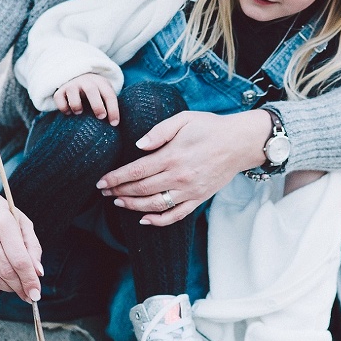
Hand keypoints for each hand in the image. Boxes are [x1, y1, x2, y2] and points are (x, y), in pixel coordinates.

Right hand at [0, 144, 42, 300]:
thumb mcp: (20, 220)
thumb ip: (32, 246)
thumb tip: (38, 272)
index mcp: (2, 224)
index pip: (19, 260)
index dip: (30, 280)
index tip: (37, 293)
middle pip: (6, 272)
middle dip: (21, 288)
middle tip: (30, 296)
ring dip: (8, 288)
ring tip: (17, 288)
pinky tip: (2, 282)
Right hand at [53, 73, 119, 124]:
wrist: (79, 77)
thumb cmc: (97, 93)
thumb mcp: (105, 94)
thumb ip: (109, 105)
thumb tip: (114, 125)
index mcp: (101, 83)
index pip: (109, 95)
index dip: (113, 110)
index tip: (114, 124)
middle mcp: (86, 82)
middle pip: (91, 90)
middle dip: (97, 104)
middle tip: (101, 116)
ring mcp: (72, 85)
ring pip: (72, 91)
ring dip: (76, 104)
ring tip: (79, 112)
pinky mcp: (60, 91)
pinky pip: (59, 98)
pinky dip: (63, 106)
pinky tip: (68, 113)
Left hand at [97, 109, 272, 225]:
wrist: (239, 143)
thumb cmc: (210, 128)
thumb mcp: (184, 119)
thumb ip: (159, 131)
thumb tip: (139, 145)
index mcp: (172, 156)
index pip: (136, 171)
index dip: (116, 178)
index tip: (101, 182)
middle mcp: (179, 177)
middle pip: (141, 189)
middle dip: (119, 191)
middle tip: (104, 191)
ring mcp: (189, 191)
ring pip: (154, 205)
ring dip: (133, 206)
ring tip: (118, 203)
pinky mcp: (198, 199)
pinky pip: (175, 215)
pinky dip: (158, 220)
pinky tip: (144, 219)